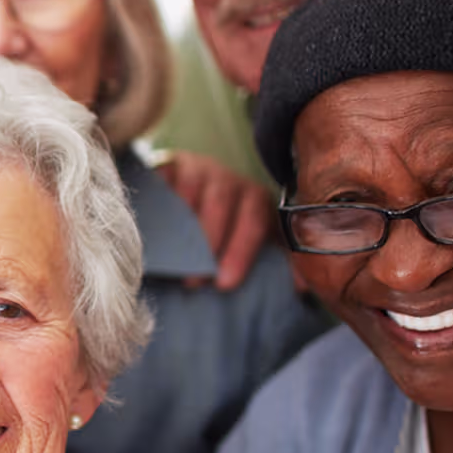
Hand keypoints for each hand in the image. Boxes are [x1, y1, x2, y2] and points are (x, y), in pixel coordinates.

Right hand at [155, 153, 273, 291]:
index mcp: (254, 198)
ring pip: (190, 190)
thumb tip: (304, 287)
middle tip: (195, 281)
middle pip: (222, 202)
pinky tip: (148, 230)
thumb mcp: (255, 242)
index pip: (256, 220)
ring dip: (180, 228)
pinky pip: (161, 180)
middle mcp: (226, 179)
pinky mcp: (166, 165)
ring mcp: (194, 168)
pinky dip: (157, 202)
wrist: (190, 191)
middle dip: (209, 242)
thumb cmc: (225, 227)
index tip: (226, 283)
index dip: (241, 251)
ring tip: (172, 261)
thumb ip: (279, 261)